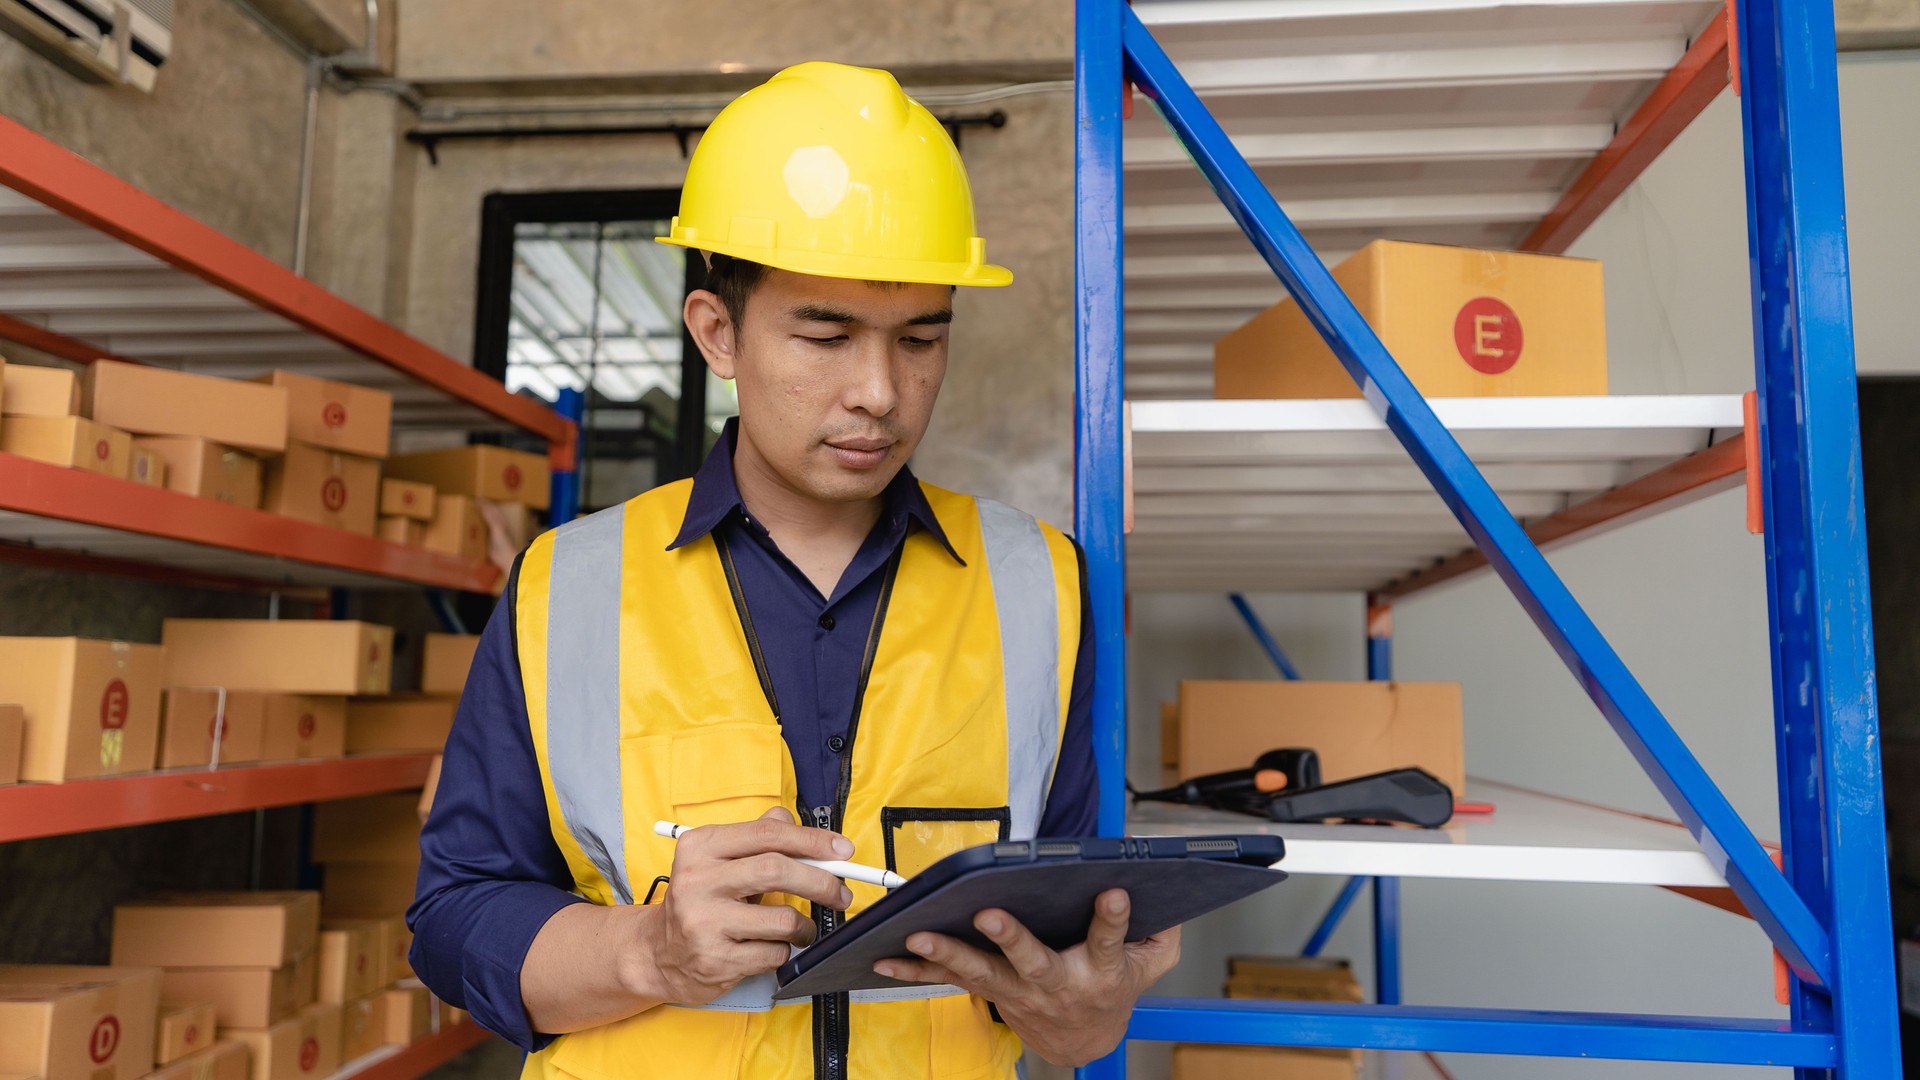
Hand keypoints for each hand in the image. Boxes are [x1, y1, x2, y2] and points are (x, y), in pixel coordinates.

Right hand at [633, 807, 855, 1005]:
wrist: (658, 952)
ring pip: (782, 919)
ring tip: (801, 928)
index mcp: (701, 847)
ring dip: (805, 926)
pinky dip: (784, 950)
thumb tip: (799, 824)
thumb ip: (758, 836)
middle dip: (822, 882)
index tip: (843, 850)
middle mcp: (697, 881)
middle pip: (777, 870)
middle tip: (842, 893)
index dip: (813, 840)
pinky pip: (773, 953)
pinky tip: (770, 946)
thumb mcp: (719, 859)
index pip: (768, 834)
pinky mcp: (714, 959)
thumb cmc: (702, 900)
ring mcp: (703, 923)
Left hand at [871, 889, 1180, 1066]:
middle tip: (989, 913)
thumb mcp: (1152, 964)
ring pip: (980, 971)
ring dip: (948, 953)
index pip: (1109, 939)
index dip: (1112, 918)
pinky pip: (949, 980)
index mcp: (1100, 969)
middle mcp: (1056, 981)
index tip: (1113, 893)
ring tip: (920, 933)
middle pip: (1032, 959)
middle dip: (1010, 936)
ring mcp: (1018, 990)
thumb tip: (1169, 889)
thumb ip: (1163, 930)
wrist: (1083, 1041)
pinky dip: (917, 969)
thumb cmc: (1114, 987)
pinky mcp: (990, 992)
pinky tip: (888, 956)